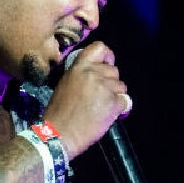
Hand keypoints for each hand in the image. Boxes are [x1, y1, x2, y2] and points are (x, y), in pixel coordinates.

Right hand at [43, 41, 129, 159]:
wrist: (59, 134)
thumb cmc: (58, 113)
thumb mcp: (65, 85)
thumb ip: (81, 76)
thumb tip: (95, 76)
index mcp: (78, 68)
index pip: (100, 47)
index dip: (107, 56)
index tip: (107, 65)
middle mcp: (93, 73)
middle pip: (114, 70)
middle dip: (111, 82)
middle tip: (101, 95)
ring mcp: (104, 87)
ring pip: (121, 86)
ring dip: (115, 96)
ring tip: (103, 107)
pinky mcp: (113, 102)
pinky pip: (125, 101)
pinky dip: (120, 108)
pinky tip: (109, 115)